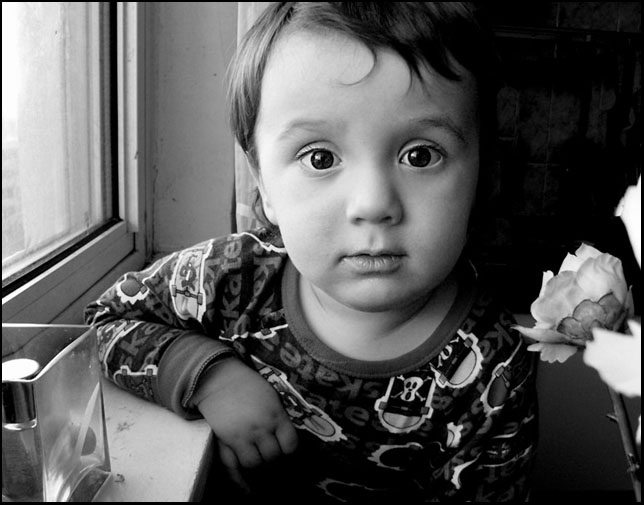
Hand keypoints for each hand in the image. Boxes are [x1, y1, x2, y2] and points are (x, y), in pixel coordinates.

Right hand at [191, 358, 298, 489]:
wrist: (219, 378)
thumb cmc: (249, 386)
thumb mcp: (272, 398)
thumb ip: (280, 419)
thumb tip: (286, 440)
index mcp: (276, 415)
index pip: (291, 445)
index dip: (291, 454)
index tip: (288, 456)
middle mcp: (261, 428)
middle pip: (273, 458)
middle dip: (275, 464)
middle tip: (275, 466)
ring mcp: (242, 436)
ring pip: (255, 466)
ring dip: (259, 470)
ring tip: (261, 471)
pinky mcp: (225, 441)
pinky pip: (232, 467)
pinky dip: (239, 481)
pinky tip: (247, 489)